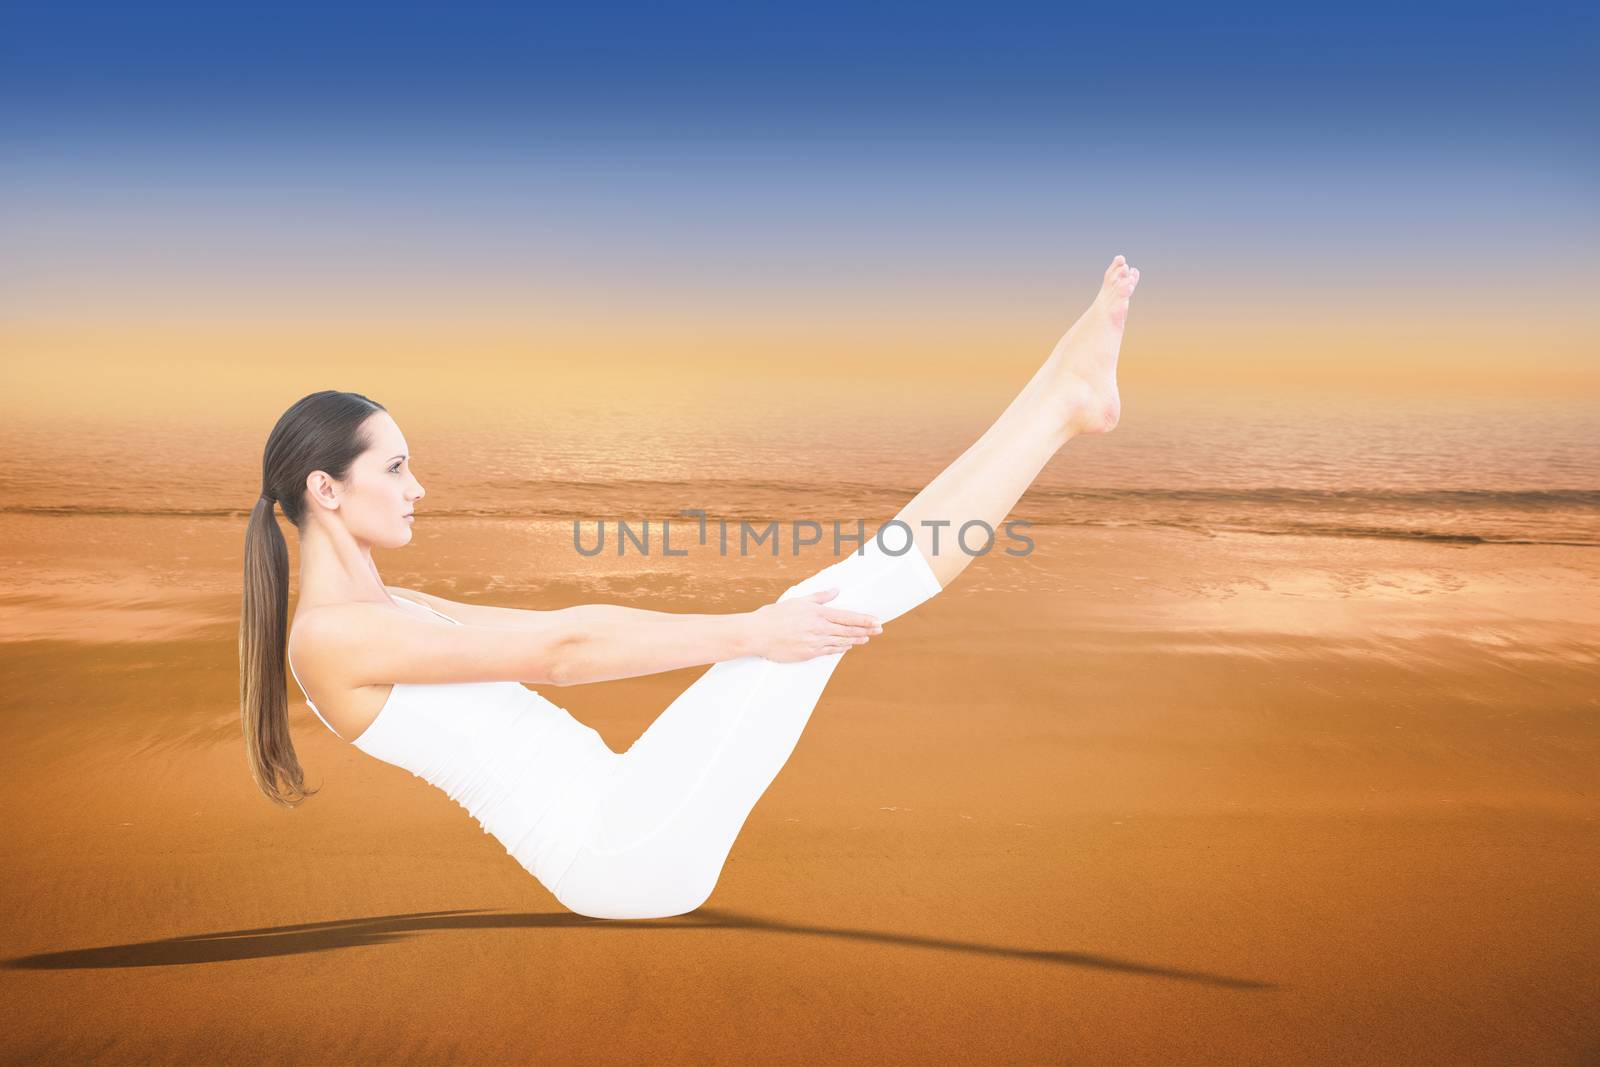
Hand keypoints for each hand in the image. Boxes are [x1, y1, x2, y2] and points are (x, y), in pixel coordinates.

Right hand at [747, 589, 882, 662]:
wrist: (757, 634)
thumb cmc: (775, 615)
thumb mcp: (799, 601)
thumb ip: (819, 597)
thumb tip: (836, 590)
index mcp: (818, 613)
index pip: (847, 617)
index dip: (864, 620)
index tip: (876, 621)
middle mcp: (819, 628)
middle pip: (848, 630)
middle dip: (866, 630)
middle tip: (879, 630)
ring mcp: (815, 642)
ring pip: (841, 642)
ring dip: (855, 640)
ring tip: (866, 639)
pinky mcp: (808, 654)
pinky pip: (829, 651)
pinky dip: (840, 649)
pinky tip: (847, 647)